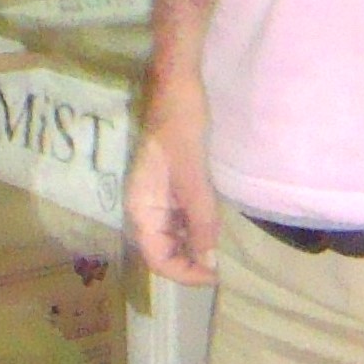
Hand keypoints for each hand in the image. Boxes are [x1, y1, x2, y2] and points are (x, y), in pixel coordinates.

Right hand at [126, 75, 218, 285]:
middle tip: (222, 265)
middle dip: (190, 263)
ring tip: (221, 249)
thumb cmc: (180, 127)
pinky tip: (214, 226)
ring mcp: (154, 197)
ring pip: (171, 237)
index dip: (184, 274)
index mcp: (141, 207)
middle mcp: (143, 207)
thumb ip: (200, 220)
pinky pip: (177, 219)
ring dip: (194, 247)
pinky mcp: (166, 187)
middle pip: (162, 251)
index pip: (157, 259)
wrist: (175, 87)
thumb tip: (209, 261)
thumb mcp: (194, 177)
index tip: (215, 276)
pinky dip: (195, 228)